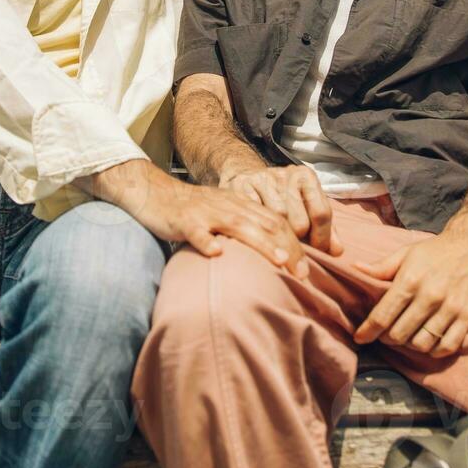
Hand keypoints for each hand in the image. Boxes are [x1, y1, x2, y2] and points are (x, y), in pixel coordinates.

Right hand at [84, 160, 311, 277]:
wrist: (156, 193)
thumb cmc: (194, 211)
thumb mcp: (225, 214)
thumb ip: (248, 229)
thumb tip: (277, 255)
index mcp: (242, 205)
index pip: (277, 222)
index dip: (296, 243)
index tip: (310, 268)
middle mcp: (229, 206)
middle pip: (266, 224)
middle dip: (288, 248)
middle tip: (304, 274)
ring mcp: (207, 213)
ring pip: (238, 226)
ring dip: (261, 244)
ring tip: (279, 261)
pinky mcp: (184, 221)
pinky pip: (197, 231)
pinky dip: (207, 241)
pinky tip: (217, 254)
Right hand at [220, 163, 341, 255]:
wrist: (248, 177)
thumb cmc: (283, 198)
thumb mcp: (307, 207)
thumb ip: (325, 229)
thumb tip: (337, 251)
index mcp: (306, 176)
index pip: (322, 213)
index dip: (322, 238)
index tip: (319, 251)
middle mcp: (286, 174)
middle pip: (299, 222)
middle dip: (299, 241)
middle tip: (294, 248)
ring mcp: (262, 179)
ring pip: (277, 223)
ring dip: (278, 239)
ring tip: (277, 243)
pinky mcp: (241, 186)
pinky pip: (255, 218)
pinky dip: (258, 230)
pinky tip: (258, 232)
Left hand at [353, 226, 467, 356]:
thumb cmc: (434, 251)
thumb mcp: (405, 254)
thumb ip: (381, 267)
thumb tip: (355, 269)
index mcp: (410, 280)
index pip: (383, 315)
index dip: (368, 331)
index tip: (360, 338)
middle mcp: (429, 296)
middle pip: (399, 334)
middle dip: (387, 338)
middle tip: (385, 334)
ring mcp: (450, 308)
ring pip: (422, 343)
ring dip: (410, 345)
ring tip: (406, 336)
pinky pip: (448, 346)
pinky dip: (434, 351)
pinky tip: (428, 342)